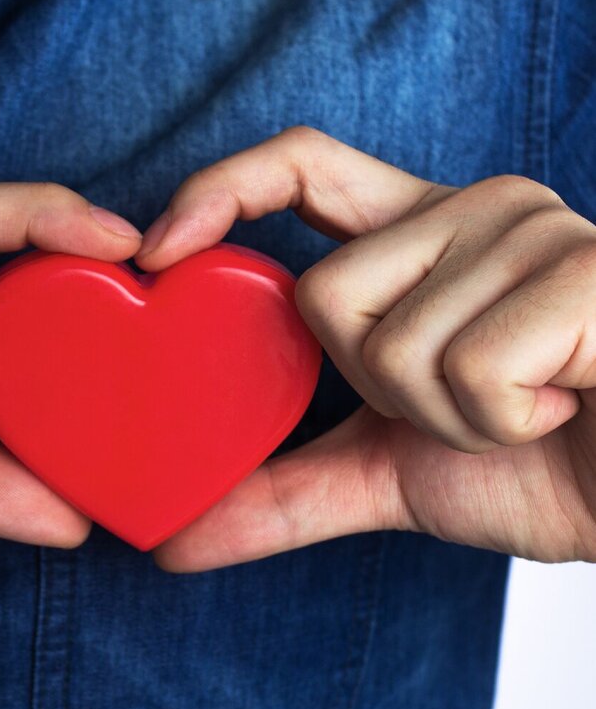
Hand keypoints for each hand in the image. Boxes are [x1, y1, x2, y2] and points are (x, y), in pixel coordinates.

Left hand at [134, 127, 595, 569]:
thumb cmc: (540, 467)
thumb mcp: (389, 474)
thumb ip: (283, 492)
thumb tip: (171, 541)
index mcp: (419, 235)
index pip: (300, 167)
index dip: (220, 190)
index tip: (156, 252)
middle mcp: (472, 210)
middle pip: (326, 297)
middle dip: (379, 390)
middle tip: (467, 403)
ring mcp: (533, 231)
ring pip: (395, 345)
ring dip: (449, 421)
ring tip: (529, 409)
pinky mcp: (585, 271)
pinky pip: (469, 368)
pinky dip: (503, 424)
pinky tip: (564, 406)